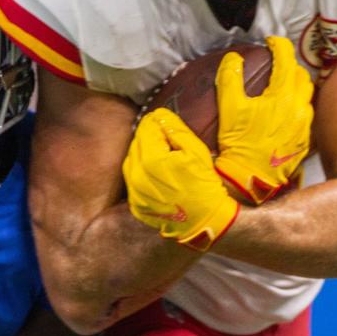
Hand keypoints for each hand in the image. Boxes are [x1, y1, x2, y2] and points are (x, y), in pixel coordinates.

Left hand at [122, 108, 239, 250]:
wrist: (205, 220)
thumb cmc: (204, 183)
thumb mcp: (195, 150)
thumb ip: (174, 129)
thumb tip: (159, 115)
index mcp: (152, 159)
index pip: (146, 127)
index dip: (157, 122)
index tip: (167, 125)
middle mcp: (137, 175)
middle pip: (137, 142)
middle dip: (151, 138)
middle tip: (169, 144)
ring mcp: (134, 192)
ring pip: (132, 160)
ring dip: (144, 155)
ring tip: (164, 160)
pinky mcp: (135, 203)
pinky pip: (132, 179)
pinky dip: (142, 173)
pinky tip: (159, 177)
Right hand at [213, 36, 313, 203]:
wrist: (251, 178)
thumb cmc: (238, 143)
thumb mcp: (229, 109)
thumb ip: (230, 79)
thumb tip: (232, 58)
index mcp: (281, 95)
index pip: (286, 59)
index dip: (279, 45)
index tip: (270, 42)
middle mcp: (298, 107)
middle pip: (301, 75)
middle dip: (290, 65)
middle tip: (277, 64)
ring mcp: (304, 125)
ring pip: (307, 95)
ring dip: (297, 85)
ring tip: (284, 86)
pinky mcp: (304, 140)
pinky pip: (307, 115)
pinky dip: (298, 106)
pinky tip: (287, 112)